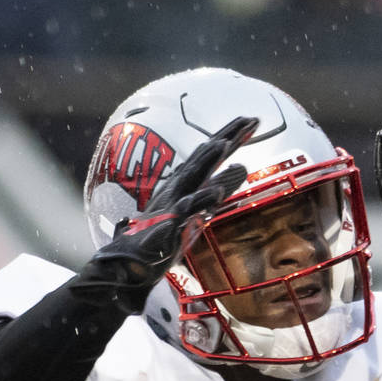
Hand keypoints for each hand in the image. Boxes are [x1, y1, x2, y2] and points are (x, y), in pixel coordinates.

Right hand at [78, 116, 257, 311]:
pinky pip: (186, 212)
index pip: (209, 154)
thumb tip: (243, 167)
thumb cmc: (162, 234)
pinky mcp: (168, 224)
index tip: (252, 119)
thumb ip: (217, 187)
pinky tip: (217, 193)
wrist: (129, 261)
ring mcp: (172, 203)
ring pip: (192, 178)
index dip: (230, 135)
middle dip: (226, 136)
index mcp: (184, 182)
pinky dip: (200, 201)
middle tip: (250, 119)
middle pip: (204, 157)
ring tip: (225, 144)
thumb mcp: (195, 208)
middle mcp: (178, 187)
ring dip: (207, 160)